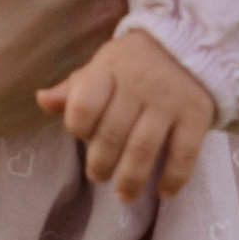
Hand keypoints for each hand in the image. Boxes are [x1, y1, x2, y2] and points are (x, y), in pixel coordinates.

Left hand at [39, 25, 216, 203]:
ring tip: (124, 195)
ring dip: (131, 179)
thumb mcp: (102, 67)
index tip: (82, 136)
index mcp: (109, 70)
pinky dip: (172, 178)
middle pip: (112, 134)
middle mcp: (139, 86)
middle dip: (101, 165)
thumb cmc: (134, 64)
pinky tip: (163, 192)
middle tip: (99, 176)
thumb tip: (42, 101)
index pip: (84, 104)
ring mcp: (169, 102)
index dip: (78, 126)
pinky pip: (183, 154)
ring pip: (144, 149)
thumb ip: (73, 90)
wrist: (190, 44)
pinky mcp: (196, 116)